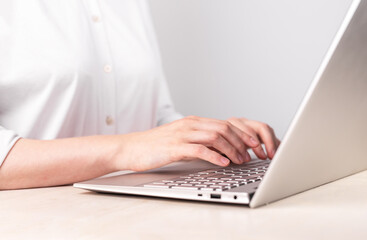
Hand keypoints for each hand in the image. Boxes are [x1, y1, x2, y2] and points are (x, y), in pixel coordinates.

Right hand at [114, 116, 276, 171]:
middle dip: (241, 141)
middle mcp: (190, 125)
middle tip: (251, 154)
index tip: (253, 144)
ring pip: (215, 137)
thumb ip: (199, 142)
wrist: (131, 147)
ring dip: (231, 150)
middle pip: (223, 128)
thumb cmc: (156, 146)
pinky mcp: (174, 146)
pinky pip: (199, 149)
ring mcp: (182, 134)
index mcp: (193, 122)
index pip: (224, 123)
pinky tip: (223, 163)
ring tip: (240, 161)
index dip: (241, 134)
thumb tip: (220, 152)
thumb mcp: (182, 141)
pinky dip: (214, 156)